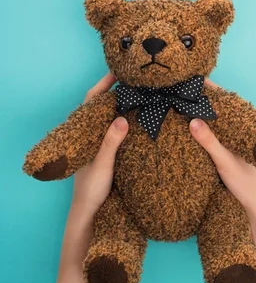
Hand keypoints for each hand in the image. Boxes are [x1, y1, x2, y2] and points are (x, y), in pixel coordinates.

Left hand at [70, 73, 128, 216]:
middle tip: (137, 80)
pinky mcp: (108, 151)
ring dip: (123, 105)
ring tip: (142, 94)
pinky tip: (141, 119)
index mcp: (85, 133)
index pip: (93, 100)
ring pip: (110, 117)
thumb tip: (121, 118)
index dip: (104, 84)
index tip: (119, 71)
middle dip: (117, 91)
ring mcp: (99, 142)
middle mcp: (91, 134)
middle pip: (103, 105)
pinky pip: (117, 130)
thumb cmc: (91, 188)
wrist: (88, 210)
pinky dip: (128, 120)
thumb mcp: (103, 164)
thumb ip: (110, 142)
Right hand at [189, 81, 255, 213]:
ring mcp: (234, 141)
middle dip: (202, 99)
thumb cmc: (246, 184)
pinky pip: (214, 134)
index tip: (194, 78)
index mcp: (244, 128)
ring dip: (201, 112)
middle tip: (180, 87)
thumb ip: (210, 142)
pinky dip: (202, 127)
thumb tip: (193, 120)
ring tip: (180, 100)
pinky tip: (189, 125)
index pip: (226, 102)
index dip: (211, 90)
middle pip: (219, 109)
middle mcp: (240, 131)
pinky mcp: (228, 151)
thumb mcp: (225, 162)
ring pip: (216, 121)